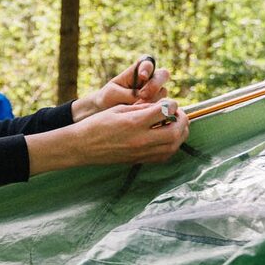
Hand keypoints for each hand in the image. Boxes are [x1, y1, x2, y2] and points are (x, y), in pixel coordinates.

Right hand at [29, 100, 188, 174]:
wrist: (82, 146)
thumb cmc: (97, 124)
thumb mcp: (118, 109)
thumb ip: (142, 108)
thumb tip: (161, 107)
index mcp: (134, 122)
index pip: (166, 111)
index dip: (171, 104)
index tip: (168, 103)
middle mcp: (141, 139)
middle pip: (176, 131)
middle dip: (182, 119)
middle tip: (177, 113)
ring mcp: (142, 152)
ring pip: (174, 145)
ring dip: (180, 133)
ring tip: (174, 125)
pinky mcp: (140, 160)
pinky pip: (165, 155)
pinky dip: (171, 145)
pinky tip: (166, 138)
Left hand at [75, 56, 170, 118]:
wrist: (106, 111)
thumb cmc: (108, 98)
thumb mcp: (113, 94)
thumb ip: (128, 93)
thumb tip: (142, 98)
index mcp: (137, 71)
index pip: (147, 62)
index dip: (147, 67)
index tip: (142, 76)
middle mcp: (150, 79)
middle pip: (163, 74)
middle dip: (155, 84)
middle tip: (142, 95)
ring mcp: (156, 92)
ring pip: (163, 91)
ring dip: (152, 99)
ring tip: (136, 107)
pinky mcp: (158, 105)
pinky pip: (163, 105)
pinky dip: (153, 109)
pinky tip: (143, 114)